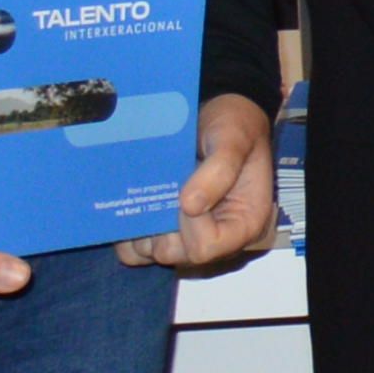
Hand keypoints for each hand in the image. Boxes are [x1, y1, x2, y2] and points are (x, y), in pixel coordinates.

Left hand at [121, 93, 278, 272]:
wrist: (217, 117)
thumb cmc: (234, 126)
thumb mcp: (234, 139)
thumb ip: (220, 169)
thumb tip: (190, 206)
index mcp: (245, 223)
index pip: (207, 247)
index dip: (189, 225)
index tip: (184, 192)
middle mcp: (219, 239)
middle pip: (177, 255)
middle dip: (163, 225)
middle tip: (164, 190)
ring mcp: (190, 238)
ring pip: (151, 255)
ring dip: (143, 229)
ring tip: (149, 196)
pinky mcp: (166, 233)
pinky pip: (136, 251)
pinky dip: (128, 233)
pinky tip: (134, 206)